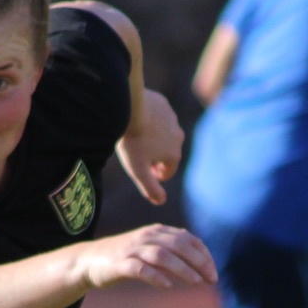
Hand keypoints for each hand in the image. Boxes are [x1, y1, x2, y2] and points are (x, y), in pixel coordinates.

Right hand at [76, 223, 215, 292]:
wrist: (89, 261)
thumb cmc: (125, 258)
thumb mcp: (149, 248)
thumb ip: (171, 251)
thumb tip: (200, 263)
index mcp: (156, 232)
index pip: (187, 239)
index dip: (203, 255)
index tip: (213, 273)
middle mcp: (146, 237)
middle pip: (178, 245)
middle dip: (198, 262)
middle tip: (211, 279)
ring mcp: (132, 250)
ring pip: (162, 255)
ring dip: (182, 269)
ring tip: (196, 282)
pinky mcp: (119, 264)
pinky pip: (140, 269)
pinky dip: (156, 276)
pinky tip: (168, 286)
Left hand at [116, 89, 184, 204]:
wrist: (129, 107)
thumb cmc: (133, 141)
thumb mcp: (138, 171)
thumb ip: (150, 189)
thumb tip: (161, 202)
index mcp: (174, 155)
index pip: (166, 172)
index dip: (153, 176)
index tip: (141, 172)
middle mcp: (178, 137)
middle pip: (166, 153)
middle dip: (154, 156)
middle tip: (137, 155)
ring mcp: (172, 119)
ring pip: (163, 133)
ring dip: (153, 137)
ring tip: (136, 136)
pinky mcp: (164, 104)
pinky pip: (158, 116)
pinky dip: (150, 120)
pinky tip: (137, 120)